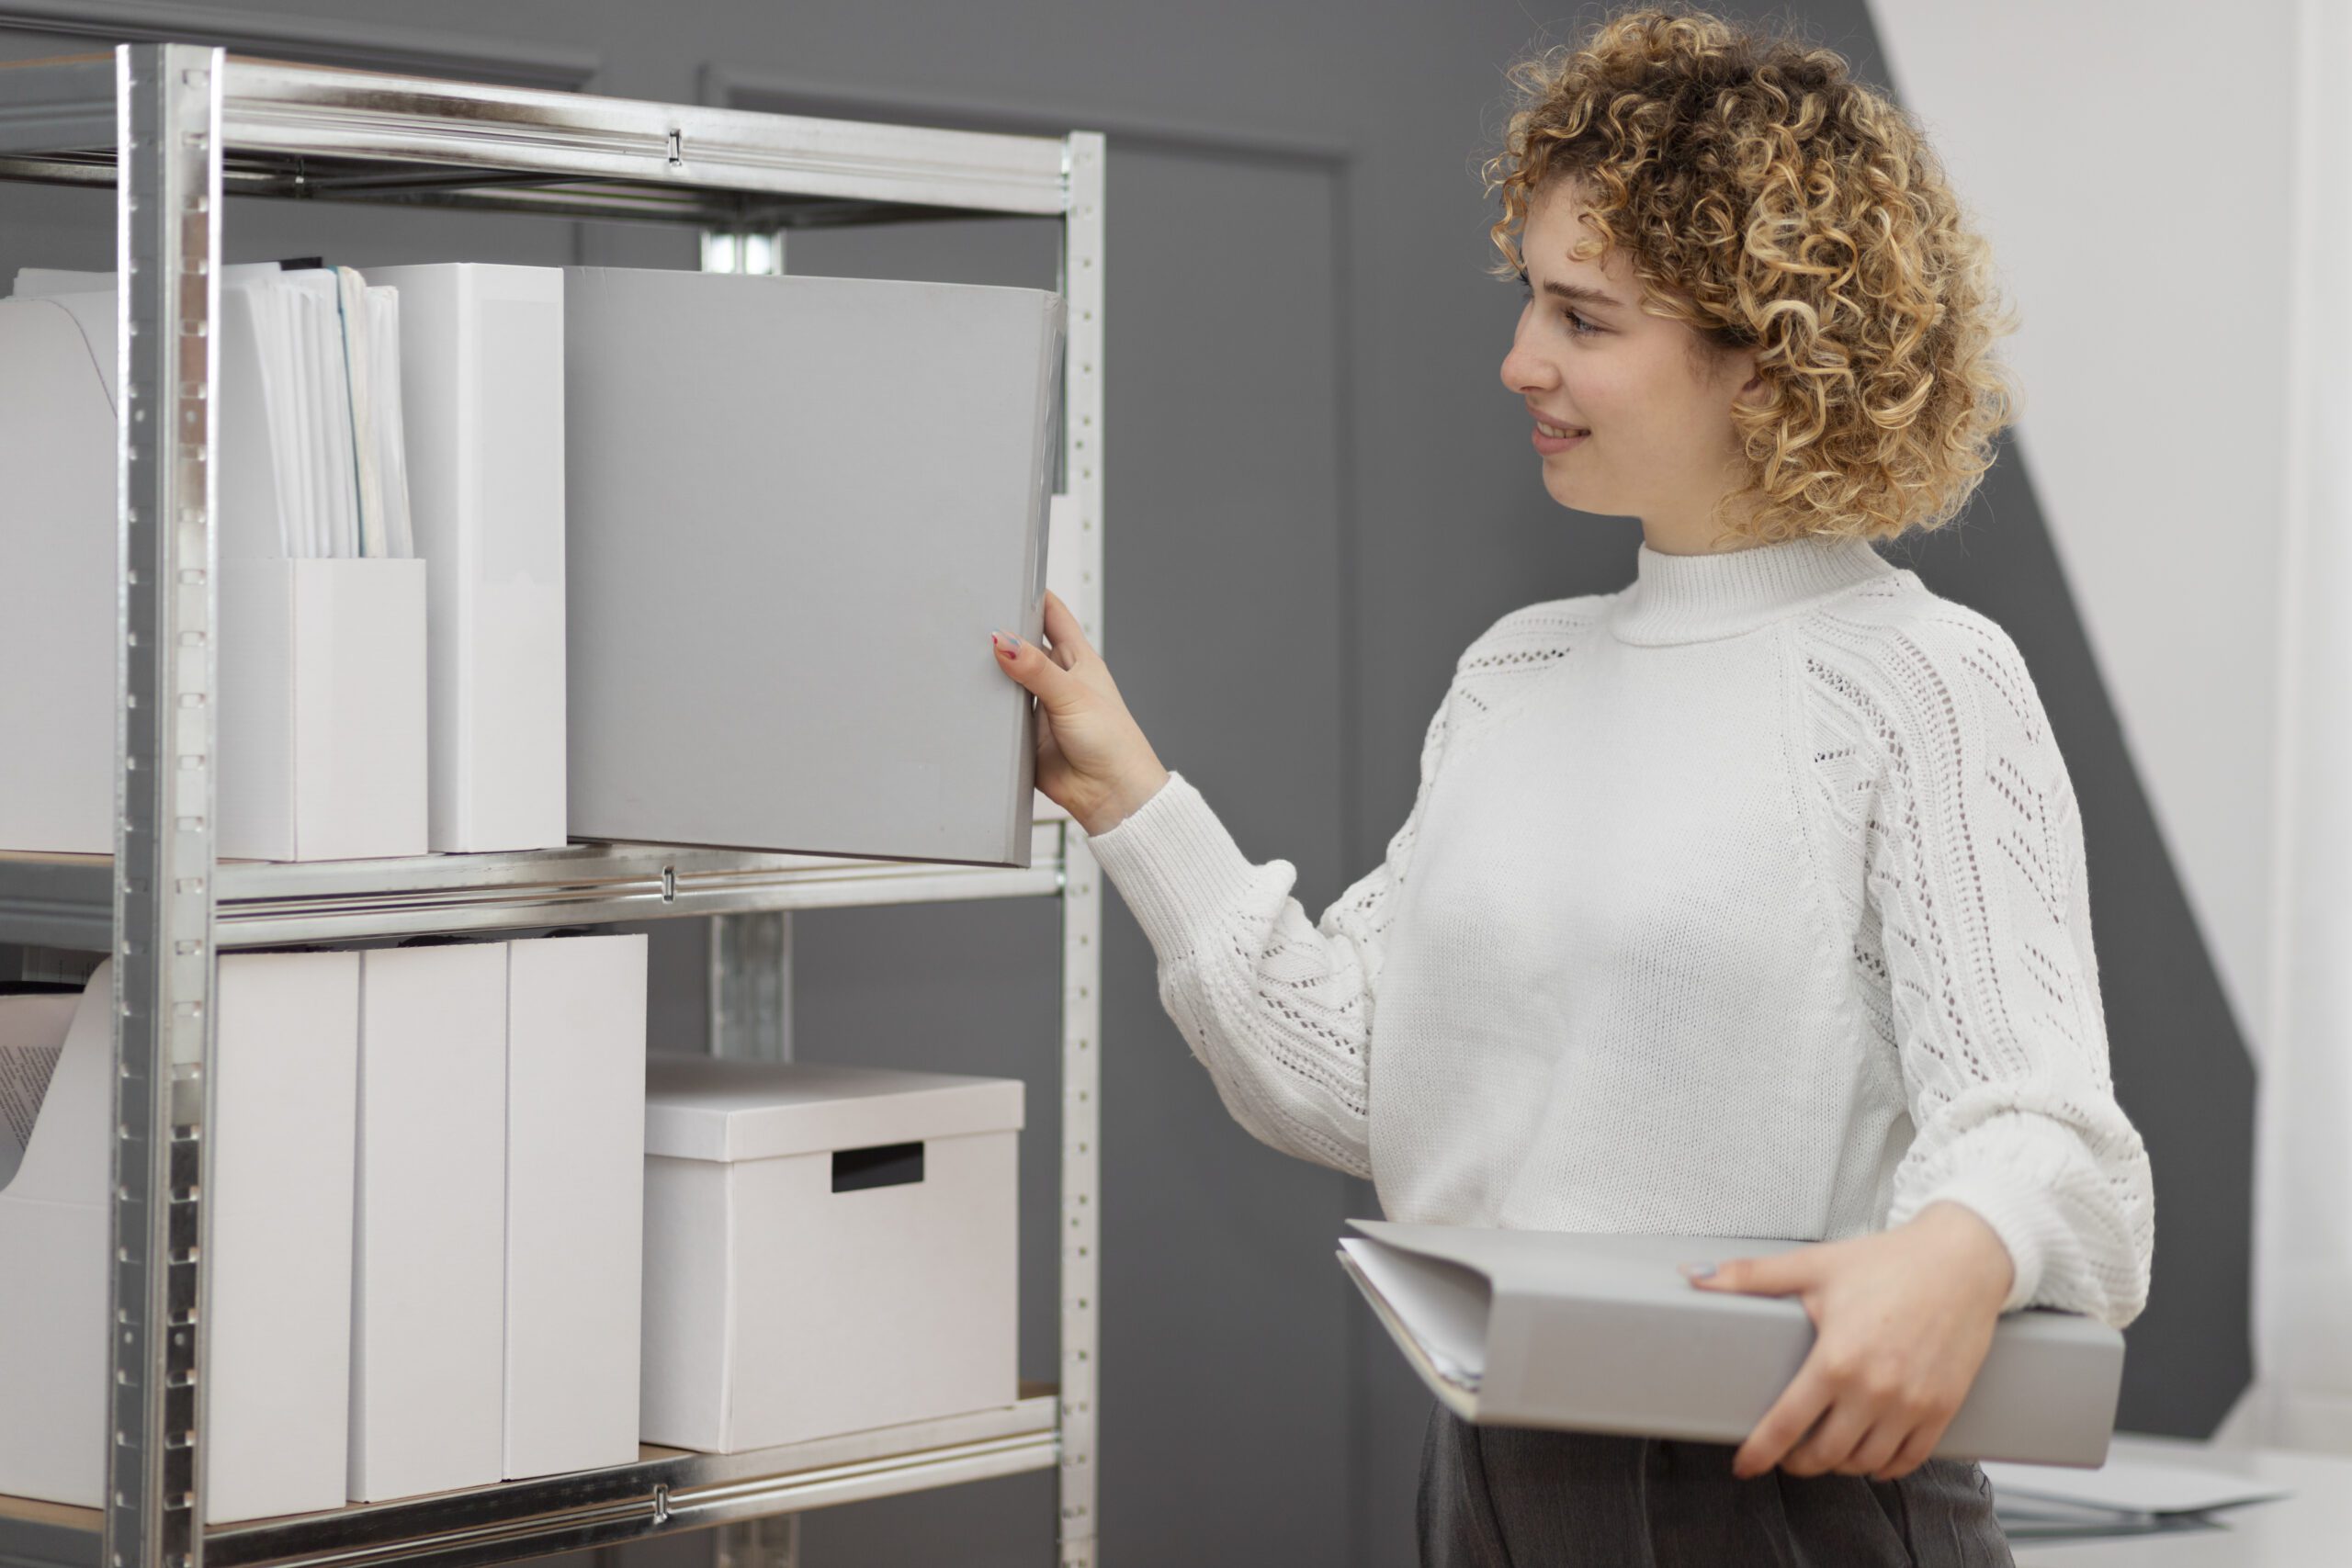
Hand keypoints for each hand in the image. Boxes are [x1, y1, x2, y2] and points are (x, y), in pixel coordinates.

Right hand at [990, 588, 1170, 835]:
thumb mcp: (1073, 695)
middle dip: (1000, 634)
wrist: (1109, 794)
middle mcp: (1055, 679)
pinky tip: (967, 702)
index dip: (1032, 593)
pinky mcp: (1023, 735)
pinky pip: (997, 717)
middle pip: (1021, 645)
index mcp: (1076, 659)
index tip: (1008, 575)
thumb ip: (1036, 669)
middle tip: (970, 620)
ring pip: (1005, 681)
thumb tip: (1004, 642)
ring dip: (989, 675)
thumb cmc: (1112, 742)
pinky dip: (984, 711)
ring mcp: (1037, 706)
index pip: (1052, 614)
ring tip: (961, 658)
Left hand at [1681, 1200, 2015, 1480]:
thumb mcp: (1813, 1265)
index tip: (1743, 1465)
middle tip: (1784, 1454)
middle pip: (1825, 1455)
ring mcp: (1912, 1405)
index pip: (1787, 1424)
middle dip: (1797, 1461)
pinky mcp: (1943, 1409)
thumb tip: (1692, 1277)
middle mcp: (1875, 1390)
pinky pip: (1909, 1459)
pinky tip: (1868, 1455)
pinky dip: (1883, 1465)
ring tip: (1823, 1449)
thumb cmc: (1885, 1261)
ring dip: (1838, 1464)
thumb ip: (1749, 1276)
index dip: (1760, 1452)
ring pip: (1864, 1462)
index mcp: (1836, 1359)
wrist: (1961, 1261)